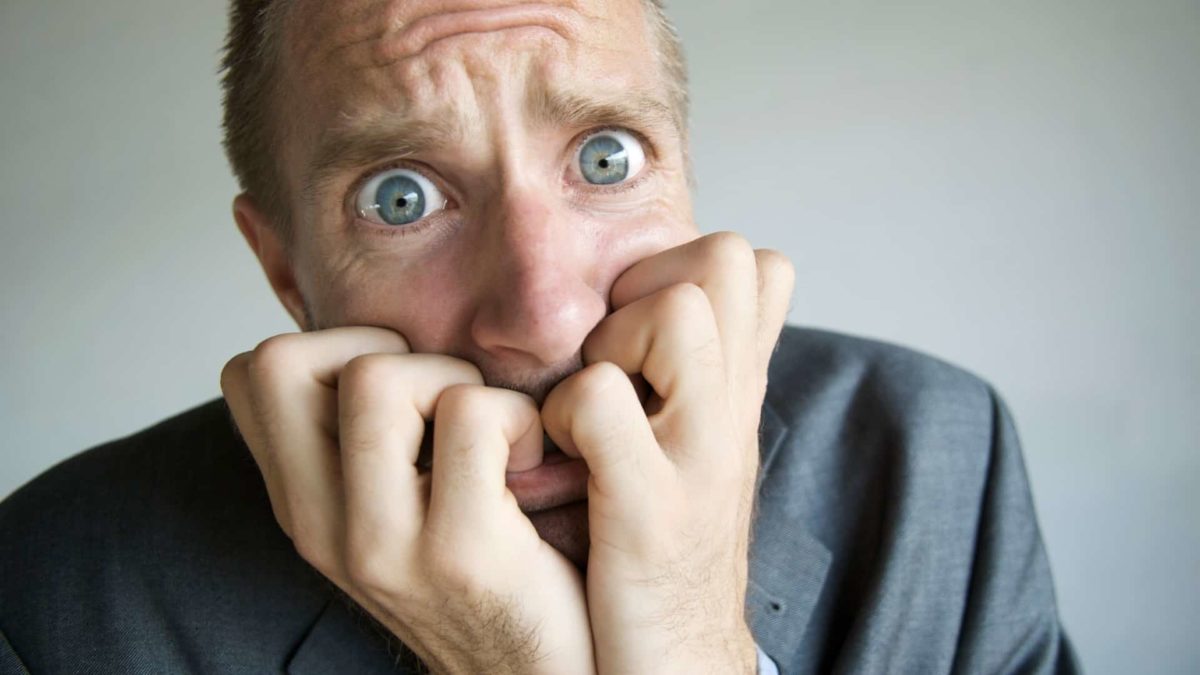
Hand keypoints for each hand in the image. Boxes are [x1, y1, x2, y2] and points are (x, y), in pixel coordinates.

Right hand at [221, 328, 595, 673]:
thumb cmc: (482, 579)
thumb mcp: (394, 512)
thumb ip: (364, 441)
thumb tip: (379, 339)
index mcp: (302, 507)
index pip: (249, 373)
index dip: (329, 348)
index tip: (398, 393)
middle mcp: (320, 527)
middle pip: (283, 359)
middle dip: (380, 350)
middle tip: (441, 403)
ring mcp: (380, 545)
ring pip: (379, 376)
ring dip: (456, 382)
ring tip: (493, 436)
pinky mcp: (460, 551)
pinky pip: (472, 415)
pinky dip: (518, 417)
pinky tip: (531, 464)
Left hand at [542, 232, 793, 673]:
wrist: (678, 665)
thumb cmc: (667, 550)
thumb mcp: (701, 447)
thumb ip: (702, 370)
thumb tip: (695, 293)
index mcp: (741, 392)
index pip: (754, 259)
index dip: (679, 269)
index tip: (634, 333)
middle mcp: (735, 412)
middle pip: (730, 256)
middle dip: (652, 287)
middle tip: (616, 358)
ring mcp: (701, 457)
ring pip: (677, 310)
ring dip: (614, 343)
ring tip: (590, 409)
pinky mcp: (651, 509)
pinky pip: (600, 400)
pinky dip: (563, 416)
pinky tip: (561, 461)